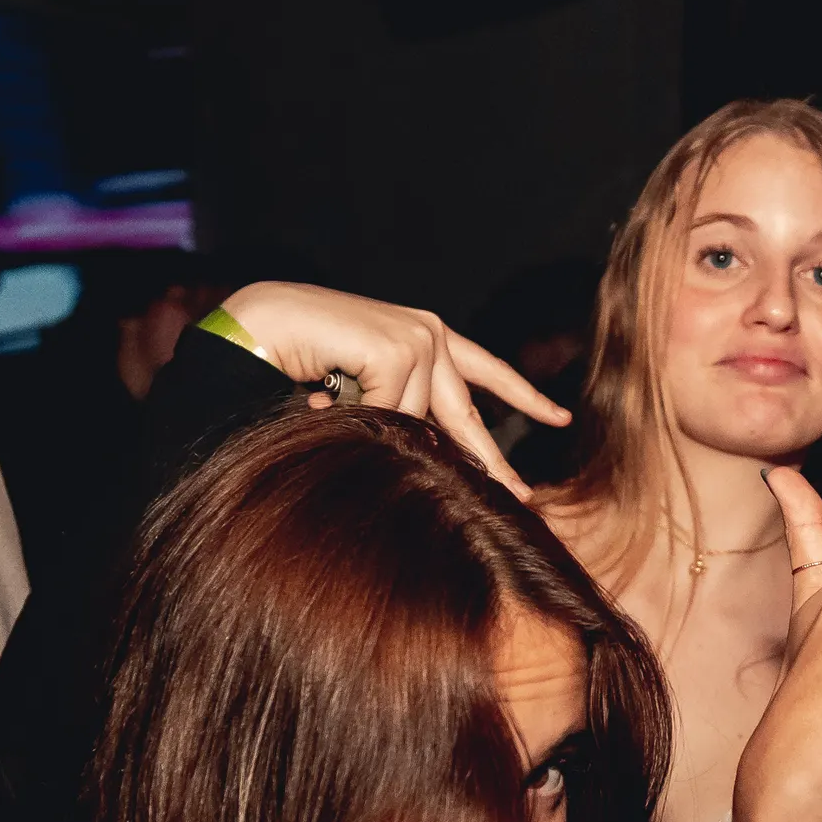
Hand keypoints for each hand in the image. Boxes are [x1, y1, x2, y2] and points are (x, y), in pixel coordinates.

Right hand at [218, 281, 570, 495]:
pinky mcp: (401, 346)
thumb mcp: (368, 390)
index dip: (525, 397)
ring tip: (327, 402)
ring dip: (371, 425)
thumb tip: (439, 458)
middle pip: (468, 416)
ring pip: (416, 423)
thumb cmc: (305, 359)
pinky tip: (323, 394)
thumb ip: (406, 410)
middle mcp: (432, 333)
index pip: (489, 372)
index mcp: (428, 338)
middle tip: (524, 496)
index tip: (560, 416)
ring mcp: (420, 337)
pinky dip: (355, 414)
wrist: (262, 324)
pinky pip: (391, 413)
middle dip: (490, 461)